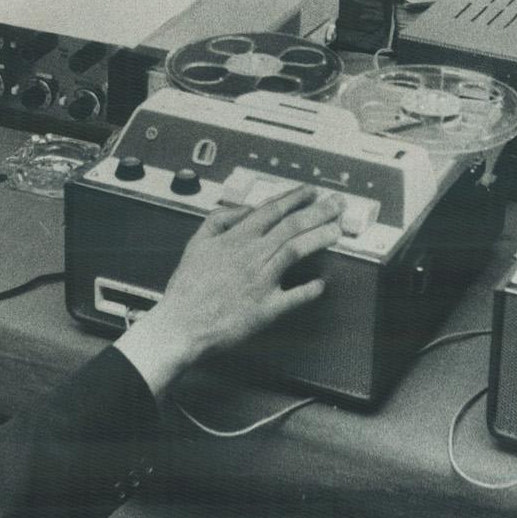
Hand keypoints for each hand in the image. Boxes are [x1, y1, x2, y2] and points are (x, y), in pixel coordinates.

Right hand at [115, 184, 342, 394]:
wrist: (180, 325)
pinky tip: (321, 284)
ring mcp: (261, 281)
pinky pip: (295, 297)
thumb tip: (244, 209)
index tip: (311, 192)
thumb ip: (219, 220)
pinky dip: (310, 290)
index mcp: (236, 239)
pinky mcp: (266, 308)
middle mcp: (252, 255)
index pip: (272, 210)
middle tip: (336, 204)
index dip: (295, 198)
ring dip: (319, 238)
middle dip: (317, 211)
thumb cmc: (187, 289)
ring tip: (336, 230)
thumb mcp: (196, 243)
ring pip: (296, 251)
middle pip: (291, 226)